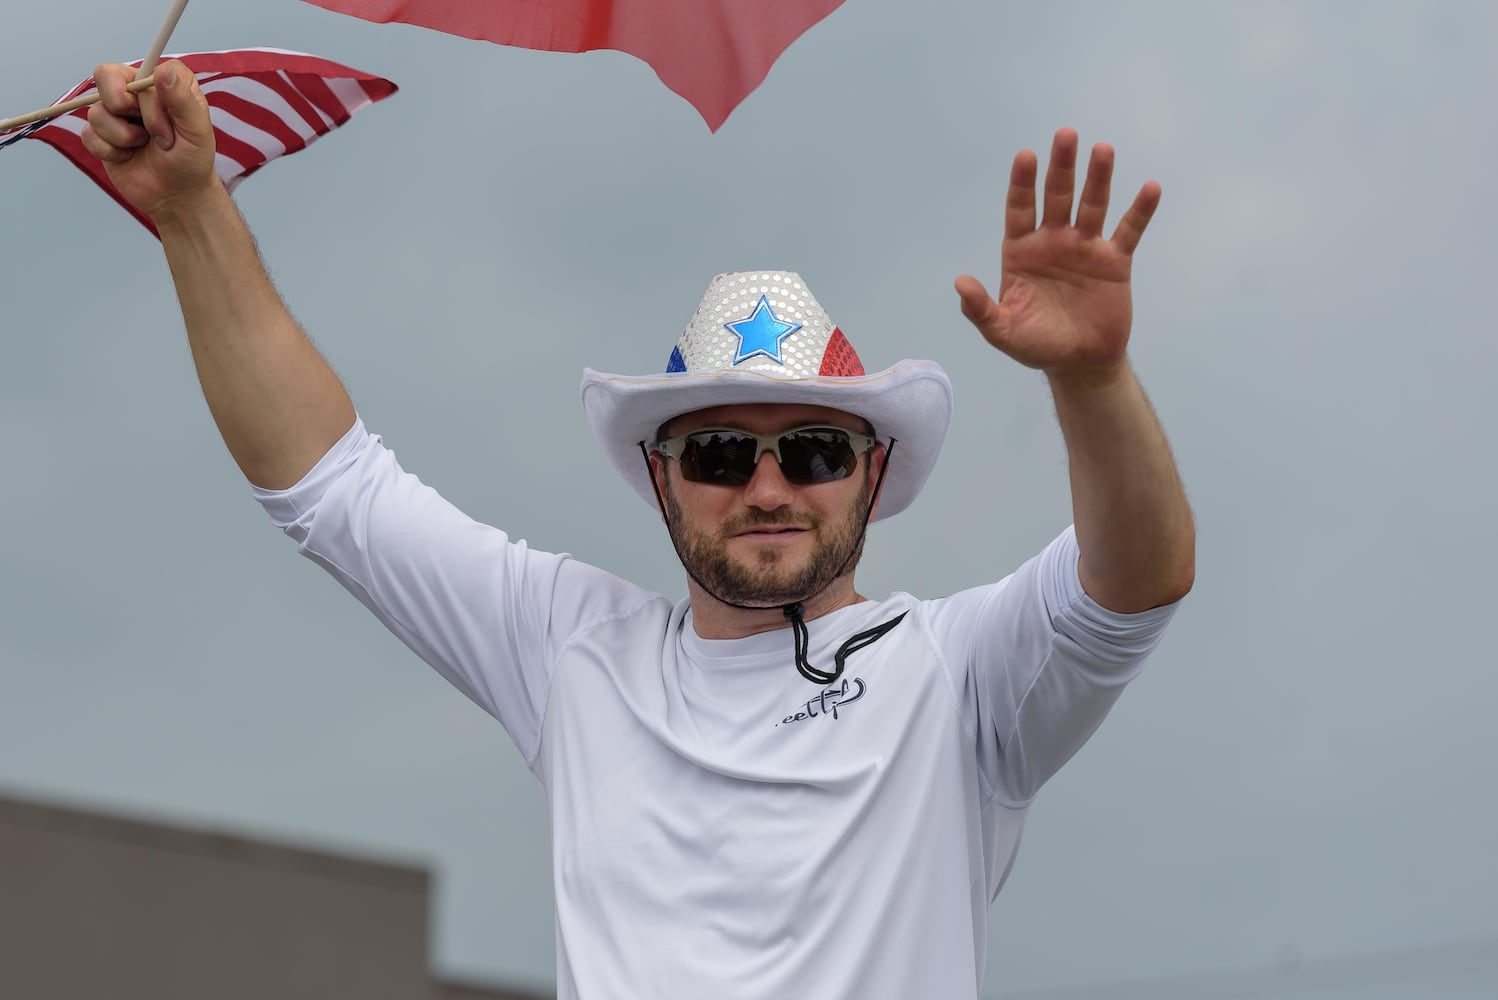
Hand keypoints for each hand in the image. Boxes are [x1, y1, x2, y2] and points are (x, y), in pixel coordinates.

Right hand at [81, 61, 217, 221]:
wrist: (176, 195)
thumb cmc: (192, 161)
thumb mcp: (197, 132)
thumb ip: (183, 100)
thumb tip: (164, 71)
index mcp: (164, 84)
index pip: (144, 68)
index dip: (150, 97)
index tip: (168, 122)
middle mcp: (137, 91)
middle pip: (106, 75)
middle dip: (124, 109)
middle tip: (149, 133)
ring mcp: (116, 112)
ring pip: (97, 110)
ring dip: (123, 137)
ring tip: (143, 147)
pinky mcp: (100, 133)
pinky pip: (88, 134)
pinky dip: (110, 152)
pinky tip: (127, 157)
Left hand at [955, 128, 1159, 378]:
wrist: (1080, 363)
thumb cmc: (1037, 345)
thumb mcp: (1003, 332)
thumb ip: (981, 309)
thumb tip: (959, 282)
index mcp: (1022, 251)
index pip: (1020, 209)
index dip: (1023, 183)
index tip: (1026, 155)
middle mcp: (1054, 241)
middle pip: (1057, 196)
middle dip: (1061, 167)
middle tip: (1065, 135)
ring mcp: (1085, 248)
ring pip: (1092, 205)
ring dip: (1098, 178)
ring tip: (1103, 149)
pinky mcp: (1115, 262)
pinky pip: (1129, 231)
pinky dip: (1140, 211)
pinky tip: (1150, 188)